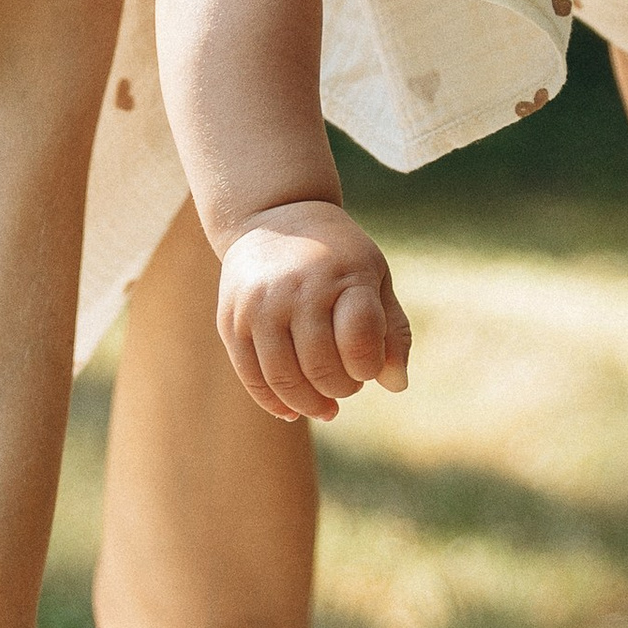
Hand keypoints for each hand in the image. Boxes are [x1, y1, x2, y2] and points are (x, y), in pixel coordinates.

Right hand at [217, 200, 411, 420]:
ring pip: (284, 378)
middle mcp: (298, 289)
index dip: (369, 367)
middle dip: (342, 388)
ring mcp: (259, 306)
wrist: (274, 217)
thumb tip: (396, 385)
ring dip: (310, 404)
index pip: (359, 341)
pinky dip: (274, 402)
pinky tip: (293, 410)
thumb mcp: (375, 277)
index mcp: (343, 276)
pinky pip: (251, 376)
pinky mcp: (231, 320)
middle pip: (322, 367)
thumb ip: (391, 329)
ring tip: (326, 406)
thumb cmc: (337, 256)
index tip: (369, 365)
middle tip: (348, 385)